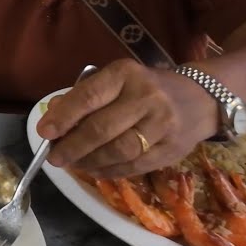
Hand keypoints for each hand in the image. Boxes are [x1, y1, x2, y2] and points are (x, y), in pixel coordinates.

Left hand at [35, 59, 219, 177]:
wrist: (201, 97)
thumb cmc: (146, 87)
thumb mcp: (117, 80)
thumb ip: (85, 95)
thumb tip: (53, 115)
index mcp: (126, 74)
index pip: (89, 96)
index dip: (64, 117)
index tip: (44, 132)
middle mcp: (146, 97)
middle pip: (102, 128)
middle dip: (72, 146)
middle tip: (54, 157)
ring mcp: (162, 125)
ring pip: (118, 151)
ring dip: (89, 162)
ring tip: (73, 164)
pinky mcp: (172, 149)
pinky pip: (134, 166)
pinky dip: (109, 171)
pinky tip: (95, 170)